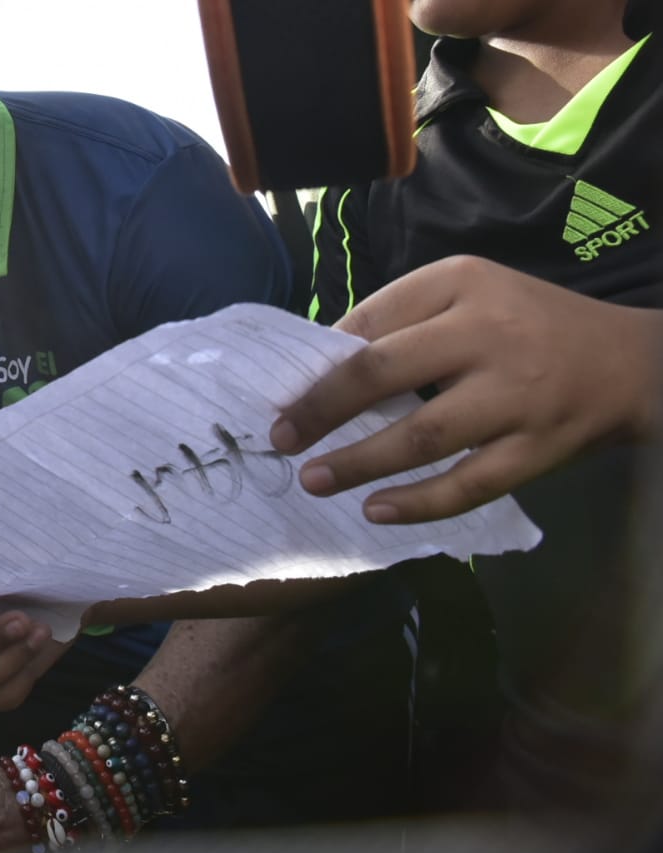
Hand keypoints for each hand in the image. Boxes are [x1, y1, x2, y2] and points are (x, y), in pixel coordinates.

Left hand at [271, 256, 662, 523]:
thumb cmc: (528, 326)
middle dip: (322, 409)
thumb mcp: (470, 295)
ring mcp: (516, 395)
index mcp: (463, 284)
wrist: (633, 363)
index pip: (372, 320)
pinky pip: (469, 484)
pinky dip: (419, 502)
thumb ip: (403, 321)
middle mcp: (488, 333)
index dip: (320, 362)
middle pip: (384, 372)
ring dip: (359, 462)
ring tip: (313, 480)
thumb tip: (321, 367)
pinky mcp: (538, 447)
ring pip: (423, 435)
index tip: (281, 396)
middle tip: (281, 439)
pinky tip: (376, 511)